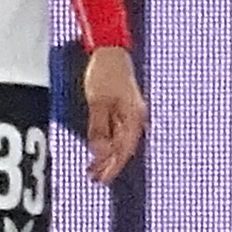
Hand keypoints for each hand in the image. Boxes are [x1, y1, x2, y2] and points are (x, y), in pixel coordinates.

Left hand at [75, 41, 146, 181]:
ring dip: (108, 156)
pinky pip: (118, 133)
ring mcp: (130, 114)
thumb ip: (99, 128)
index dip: (112, 167)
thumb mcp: (98, 102)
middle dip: (110, 166)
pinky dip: (109, 143)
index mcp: (133, 118)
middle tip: (96, 180)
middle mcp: (135, 119)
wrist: (111, 51)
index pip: (123, 151)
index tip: (101, 179)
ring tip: (95, 168)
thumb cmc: (106, 72)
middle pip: (124, 150)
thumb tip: (98, 152)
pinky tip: (101, 149)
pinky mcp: (124, 109)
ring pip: (121, 142)